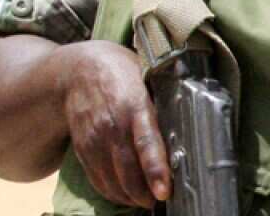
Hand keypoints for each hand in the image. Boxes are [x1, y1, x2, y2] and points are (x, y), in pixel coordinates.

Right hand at [61, 41, 171, 207]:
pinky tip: (126, 194)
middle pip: (127, 169)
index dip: (155, 168)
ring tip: (146, 200)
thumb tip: (194, 115)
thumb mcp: (146, 74)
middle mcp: (111, 124)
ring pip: (112, 180)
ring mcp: (94, 139)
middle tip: (160, 199)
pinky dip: (112, 192)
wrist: (76, 70)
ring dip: (130, 196)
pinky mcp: (83, 149)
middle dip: (144, 192)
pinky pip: (98, 179)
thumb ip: (164, 96)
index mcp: (133, 103)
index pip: (145, 141)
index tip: (164, 191)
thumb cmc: (120, 70)